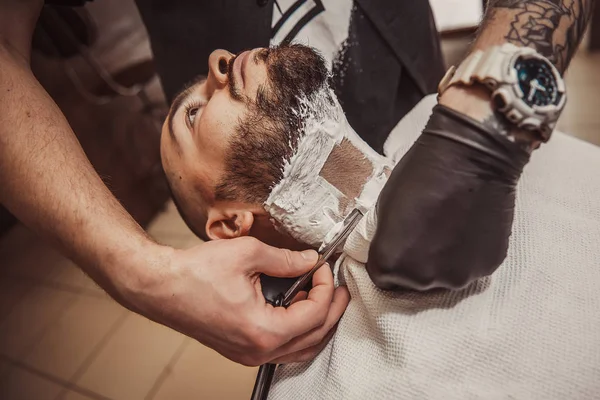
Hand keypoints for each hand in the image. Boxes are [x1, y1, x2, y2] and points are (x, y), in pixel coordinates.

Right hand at [126, 237, 349, 365]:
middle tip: (338, 287)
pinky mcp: (241, 350)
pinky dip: (297, 330)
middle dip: (331, 309)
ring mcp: (248, 355)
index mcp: (263, 330)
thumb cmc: (194, 274)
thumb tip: (309, 260)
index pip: (314, 315)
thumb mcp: (247, 254)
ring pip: (300, 349)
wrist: (160, 287)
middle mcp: (258, 351)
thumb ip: (285, 259)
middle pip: (313, 337)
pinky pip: (282, 349)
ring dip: (317, 323)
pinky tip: (297, 308)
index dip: (326, 287)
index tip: (323, 266)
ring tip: (323, 297)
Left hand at [367, 99, 529, 290]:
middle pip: (414, 282)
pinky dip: (467, 254)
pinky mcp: (487, 267)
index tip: (399, 243)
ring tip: (449, 230)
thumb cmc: (420, 174)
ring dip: (443, 261)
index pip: (383, 278)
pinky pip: (470, 267)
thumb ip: (386, 238)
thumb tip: (393, 250)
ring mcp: (457, 276)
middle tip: (426, 234)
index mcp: (390, 263)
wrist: (470, 157)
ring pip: (444, 277)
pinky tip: (469, 228)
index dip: (390, 260)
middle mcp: (422, 278)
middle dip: (416, 263)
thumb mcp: (385, 208)